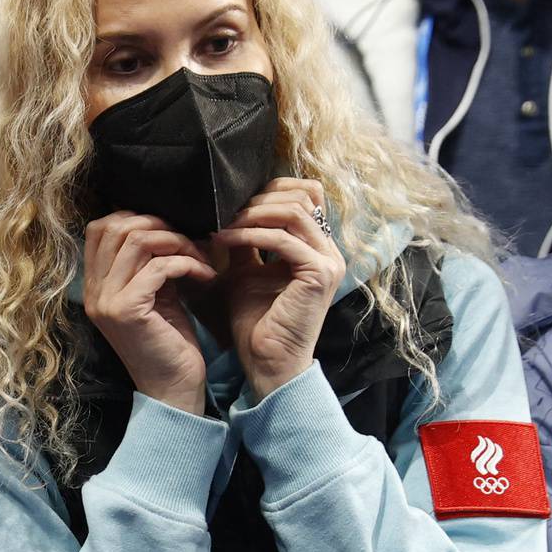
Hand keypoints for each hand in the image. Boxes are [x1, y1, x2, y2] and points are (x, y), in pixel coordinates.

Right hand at [82, 212, 215, 414]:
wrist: (173, 389)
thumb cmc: (169, 342)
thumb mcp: (156, 294)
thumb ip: (149, 263)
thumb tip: (164, 224)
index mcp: (95, 286)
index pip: (100, 227)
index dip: (137, 217)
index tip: (171, 232)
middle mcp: (93, 292)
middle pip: (116, 226)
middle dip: (160, 224)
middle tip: (190, 242)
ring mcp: (106, 301)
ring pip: (137, 240)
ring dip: (177, 241)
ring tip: (200, 258)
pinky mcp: (128, 311)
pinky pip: (159, 266)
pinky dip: (187, 263)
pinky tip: (204, 276)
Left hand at [215, 178, 344, 399]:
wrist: (265, 361)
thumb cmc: (254, 321)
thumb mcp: (244, 270)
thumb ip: (243, 241)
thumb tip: (223, 211)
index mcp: (315, 247)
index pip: (303, 196)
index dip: (268, 190)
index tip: (232, 201)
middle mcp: (328, 251)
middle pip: (299, 197)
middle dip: (256, 200)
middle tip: (223, 211)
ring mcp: (328, 261)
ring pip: (292, 213)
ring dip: (251, 214)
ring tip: (222, 224)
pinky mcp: (319, 274)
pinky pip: (283, 240)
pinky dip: (251, 236)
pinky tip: (226, 239)